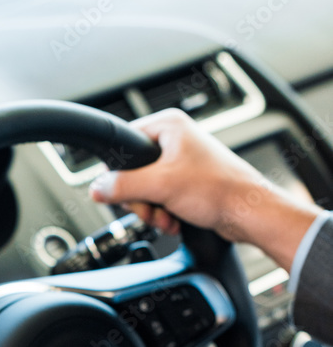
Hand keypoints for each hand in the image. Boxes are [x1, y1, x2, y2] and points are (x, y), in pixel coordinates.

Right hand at [90, 108, 321, 269]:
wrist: (248, 213)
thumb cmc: (219, 189)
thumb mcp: (161, 186)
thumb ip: (123, 186)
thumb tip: (96, 188)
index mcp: (168, 125)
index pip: (123, 143)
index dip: (120, 172)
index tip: (123, 190)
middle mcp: (174, 140)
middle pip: (131, 171)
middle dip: (140, 199)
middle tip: (152, 207)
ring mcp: (180, 162)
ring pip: (145, 189)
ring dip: (151, 210)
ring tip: (166, 217)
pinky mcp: (186, 183)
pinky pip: (159, 198)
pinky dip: (162, 213)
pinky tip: (173, 220)